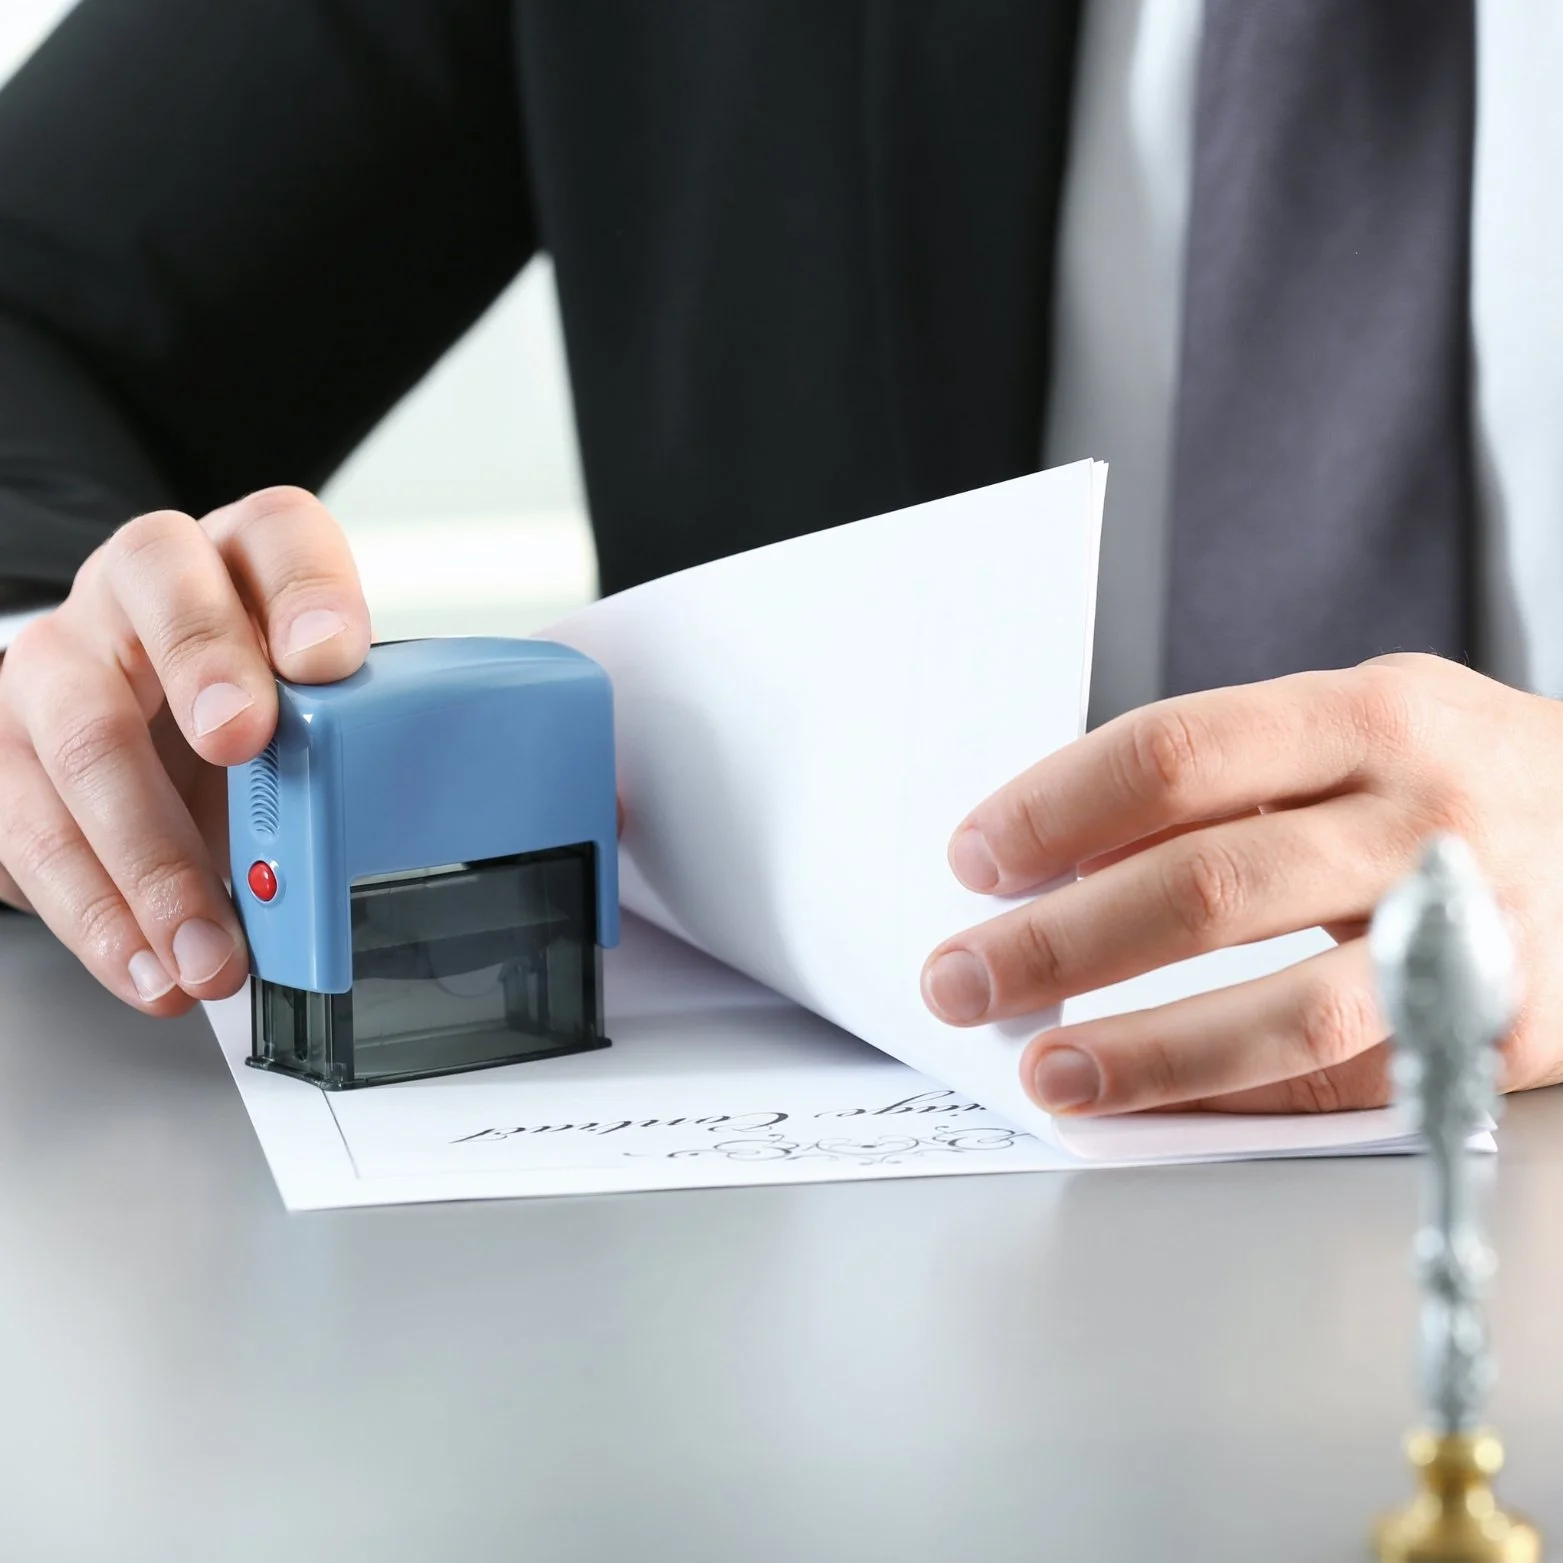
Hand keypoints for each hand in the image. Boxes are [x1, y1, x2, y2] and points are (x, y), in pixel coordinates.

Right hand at [0, 488, 371, 1013]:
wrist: (147, 722)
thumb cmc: (248, 705)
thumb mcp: (311, 708)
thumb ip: (341, 737)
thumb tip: (375, 829)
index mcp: (241, 559)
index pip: (277, 536)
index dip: (307, 590)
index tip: (331, 658)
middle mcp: (142, 591)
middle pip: (163, 596)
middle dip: (206, 671)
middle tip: (244, 743)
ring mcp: (60, 663)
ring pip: (84, 733)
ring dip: (151, 858)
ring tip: (209, 948)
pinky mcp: (2, 751)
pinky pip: (30, 831)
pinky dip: (98, 915)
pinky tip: (150, 966)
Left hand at [921, 654, 1562, 1114]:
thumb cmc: (1460, 780)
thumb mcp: (1355, 728)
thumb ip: (1226, 778)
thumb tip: (1061, 853)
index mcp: (1366, 715)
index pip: (1174, 752)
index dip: (1054, 810)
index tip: (975, 859)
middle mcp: (1420, 815)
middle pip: (1205, 884)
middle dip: (1059, 941)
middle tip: (963, 977)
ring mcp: (1468, 931)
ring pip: (1282, 1005)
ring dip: (1141, 1047)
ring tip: (1045, 1068)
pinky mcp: (1498, 1034)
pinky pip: (1342, 1080)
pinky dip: (1232, 1096)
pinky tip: (1151, 1099)